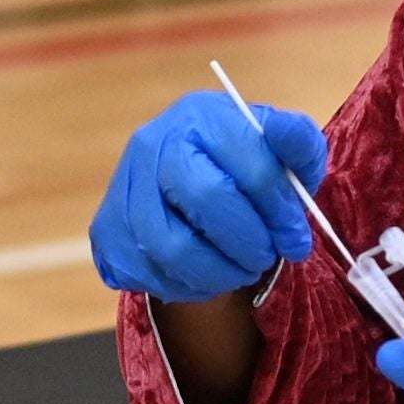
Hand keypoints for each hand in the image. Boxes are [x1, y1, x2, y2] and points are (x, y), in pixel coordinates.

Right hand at [91, 89, 326, 303]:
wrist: (185, 188)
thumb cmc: (243, 171)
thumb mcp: (281, 153)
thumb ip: (297, 144)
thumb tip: (289, 137)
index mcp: (202, 117)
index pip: (250, 160)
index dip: (280, 209)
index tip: (297, 238)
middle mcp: (154, 143)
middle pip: (207, 199)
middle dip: (249, 241)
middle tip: (266, 256)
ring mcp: (124, 187)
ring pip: (174, 248)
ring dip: (221, 272)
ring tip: (241, 270)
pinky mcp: (107, 230)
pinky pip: (149, 273)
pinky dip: (188, 286)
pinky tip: (207, 275)